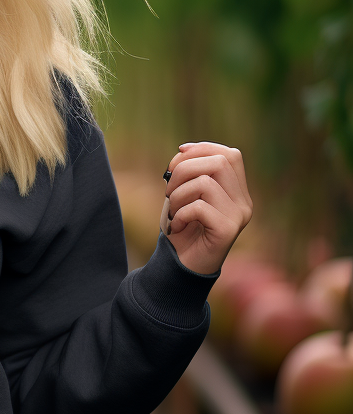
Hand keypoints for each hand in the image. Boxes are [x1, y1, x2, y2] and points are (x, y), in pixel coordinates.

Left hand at [164, 141, 252, 274]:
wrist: (182, 265)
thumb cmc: (182, 227)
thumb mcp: (184, 194)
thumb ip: (189, 173)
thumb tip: (183, 150)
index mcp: (236, 191)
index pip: (230, 155)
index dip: (203, 148)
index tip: (179, 152)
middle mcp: (243, 202)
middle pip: (218, 163)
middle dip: (184, 169)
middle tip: (169, 189)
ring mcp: (239, 216)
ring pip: (205, 183)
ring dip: (178, 194)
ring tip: (173, 211)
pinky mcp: (228, 230)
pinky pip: (199, 207)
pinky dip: (180, 213)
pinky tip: (177, 226)